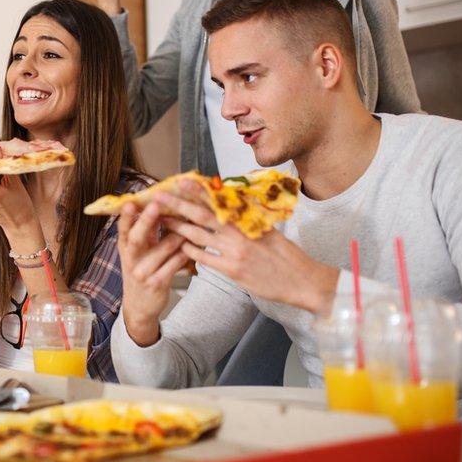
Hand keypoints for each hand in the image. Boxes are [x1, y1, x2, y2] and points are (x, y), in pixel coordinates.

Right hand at [118, 201, 190, 346]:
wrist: (139, 306)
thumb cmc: (141, 271)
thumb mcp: (138, 252)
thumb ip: (146, 231)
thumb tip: (156, 205)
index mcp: (125, 248)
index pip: (123, 229)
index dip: (126, 216)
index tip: (130, 202)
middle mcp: (131, 260)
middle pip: (137, 237)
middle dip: (147, 220)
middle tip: (156, 205)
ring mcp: (143, 272)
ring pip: (163, 248)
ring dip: (178, 233)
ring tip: (190, 219)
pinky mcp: (158, 283)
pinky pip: (175, 263)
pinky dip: (186, 251)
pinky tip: (193, 245)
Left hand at [157, 181, 339, 313]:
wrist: (301, 281)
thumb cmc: (286, 255)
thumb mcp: (269, 230)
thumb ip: (249, 218)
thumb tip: (233, 203)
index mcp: (249, 219)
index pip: (219, 201)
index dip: (198, 191)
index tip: (182, 181)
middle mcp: (240, 233)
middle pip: (202, 215)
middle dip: (179, 205)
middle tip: (159, 197)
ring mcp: (234, 251)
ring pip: (198, 236)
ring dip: (179, 227)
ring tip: (163, 221)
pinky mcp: (232, 270)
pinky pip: (204, 258)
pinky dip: (190, 252)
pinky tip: (180, 247)